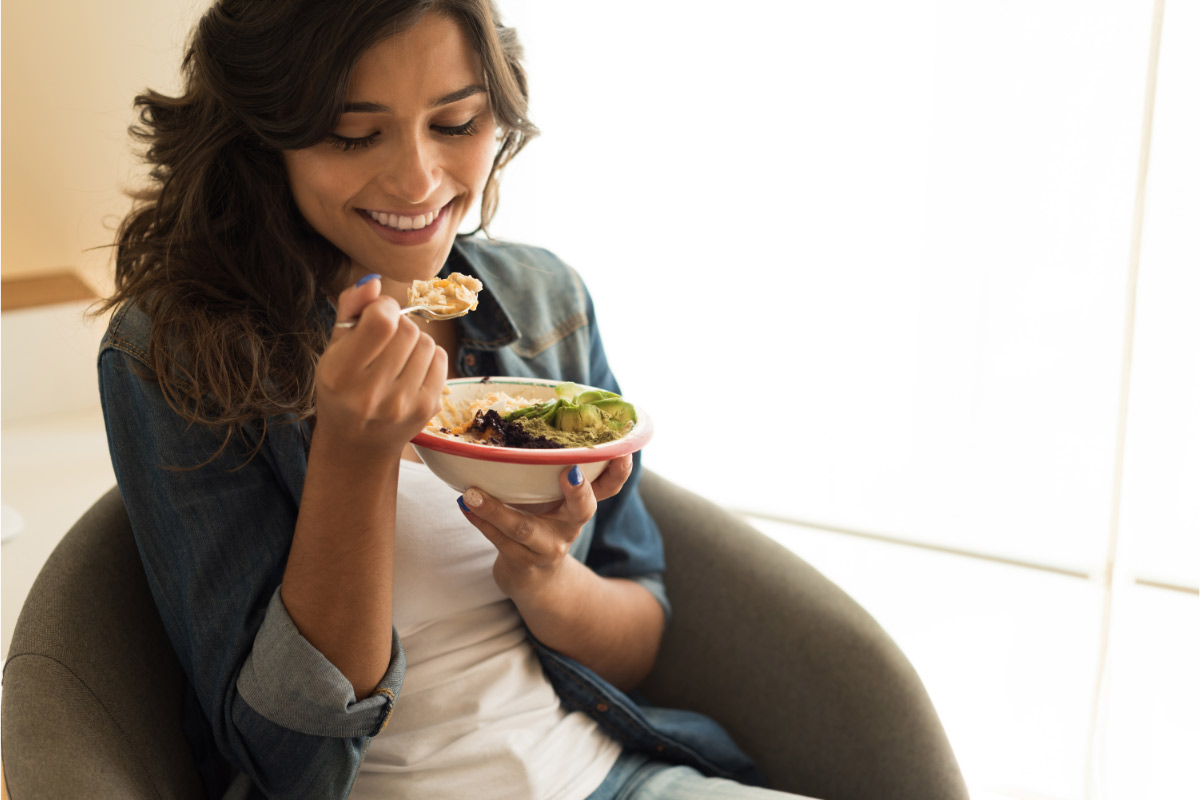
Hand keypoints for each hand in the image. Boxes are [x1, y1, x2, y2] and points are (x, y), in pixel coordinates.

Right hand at [315, 275, 447, 459]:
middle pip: (408, 329)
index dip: (383, 308)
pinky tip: (410, 369)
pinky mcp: (427, 409)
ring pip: (427, 342)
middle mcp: (371, 394)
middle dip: (398, 325)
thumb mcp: (334, 349)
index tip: (375, 316)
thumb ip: (349, 309)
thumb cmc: (342, 388)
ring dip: (414, 341)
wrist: (357, 444)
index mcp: (340, 375)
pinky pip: (441, 359)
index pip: (381, 321)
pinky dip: (428, 356)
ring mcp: (403, 405)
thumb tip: (374, 282)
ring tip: (396, 357)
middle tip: (384, 340)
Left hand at [458, 454, 634, 601]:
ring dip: (496, 509)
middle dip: (578, 490)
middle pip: (583, 510)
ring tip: (473, 493)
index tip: (622, 452)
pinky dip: (479, 520)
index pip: (609, 487)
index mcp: (580, 506)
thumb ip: (551, 473)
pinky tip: (465, 505)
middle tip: (569, 470)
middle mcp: (570, 527)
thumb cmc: (543, 526)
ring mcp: (547, 548)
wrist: (536, 581)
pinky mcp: (522, 563)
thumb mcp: (555, 502)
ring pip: (524, 528)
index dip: (618, 471)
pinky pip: (498, 540)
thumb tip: (526, 420)